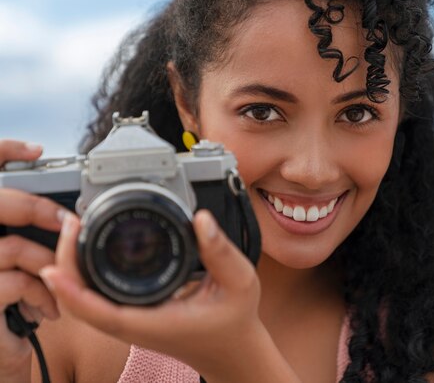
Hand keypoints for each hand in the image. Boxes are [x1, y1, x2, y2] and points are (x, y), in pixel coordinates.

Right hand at [0, 140, 63, 380]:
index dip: (3, 152)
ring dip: (46, 264)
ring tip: (57, 281)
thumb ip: (26, 234)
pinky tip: (46, 309)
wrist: (0, 353)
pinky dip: (41, 294)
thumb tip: (65, 215)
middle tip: (65, 221)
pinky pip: (16, 282)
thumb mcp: (18, 263)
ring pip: (11, 247)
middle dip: (34, 208)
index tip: (36, 149)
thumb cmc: (11, 303)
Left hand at [41, 210, 291, 381]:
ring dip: (71, 270)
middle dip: (65, 265)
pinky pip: (96, 300)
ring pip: (84, 303)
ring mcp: (130, 323)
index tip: (56, 262)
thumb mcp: (240, 282)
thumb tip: (201, 220)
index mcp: (155, 322)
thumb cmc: (235, 321)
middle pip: (80, 304)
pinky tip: (89, 250)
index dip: (71, 289)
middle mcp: (135, 325)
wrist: (233, 350)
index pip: (99, 312)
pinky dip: (83, 277)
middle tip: (72, 225)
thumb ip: (221, 251)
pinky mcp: (132, 316)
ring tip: (76, 231)